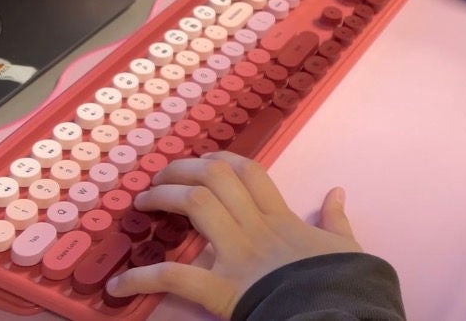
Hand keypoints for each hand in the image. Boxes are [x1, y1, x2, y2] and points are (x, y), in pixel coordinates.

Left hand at [105, 151, 362, 318]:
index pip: (248, 172)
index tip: (202, 161)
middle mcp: (255, 228)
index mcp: (281, 218)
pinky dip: (143, 278)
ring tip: (142, 203)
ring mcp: (238, 255)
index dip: (220, 159)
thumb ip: (336, 219)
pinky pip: (176, 277)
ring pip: (197, 205)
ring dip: (163, 198)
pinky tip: (120, 285)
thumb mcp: (345, 245)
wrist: (335, 312)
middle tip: (160, 177)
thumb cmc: (341, 281)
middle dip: (182, 170)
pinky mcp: (223, 288)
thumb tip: (337, 193)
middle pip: (215, 178)